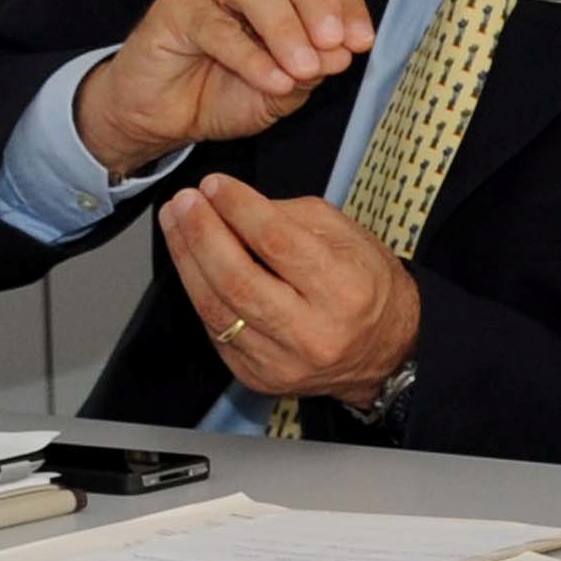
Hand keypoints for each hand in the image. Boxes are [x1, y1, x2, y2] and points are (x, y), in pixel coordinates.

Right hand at [74, 0, 376, 173]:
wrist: (166, 113)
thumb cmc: (229, 86)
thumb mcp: (287, 83)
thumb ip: (314, 66)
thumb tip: (342, 52)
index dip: (347, 2)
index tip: (360, 42)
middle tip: (332, 44)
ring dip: (285, 28)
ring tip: (303, 69)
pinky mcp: (172, 8)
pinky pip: (216, 26)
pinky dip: (250, 57)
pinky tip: (272, 81)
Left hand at [160, 174, 417, 409]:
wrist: (385, 350)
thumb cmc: (366, 286)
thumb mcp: (348, 236)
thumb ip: (290, 218)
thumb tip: (232, 204)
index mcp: (345, 290)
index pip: (279, 243)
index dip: (240, 209)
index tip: (216, 185)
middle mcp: (313, 331)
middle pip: (239, 278)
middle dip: (202, 233)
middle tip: (184, 201)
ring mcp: (281, 360)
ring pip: (216, 307)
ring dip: (187, 259)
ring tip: (175, 223)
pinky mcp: (257, 376)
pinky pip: (214, 329)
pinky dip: (198, 290)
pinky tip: (190, 261)